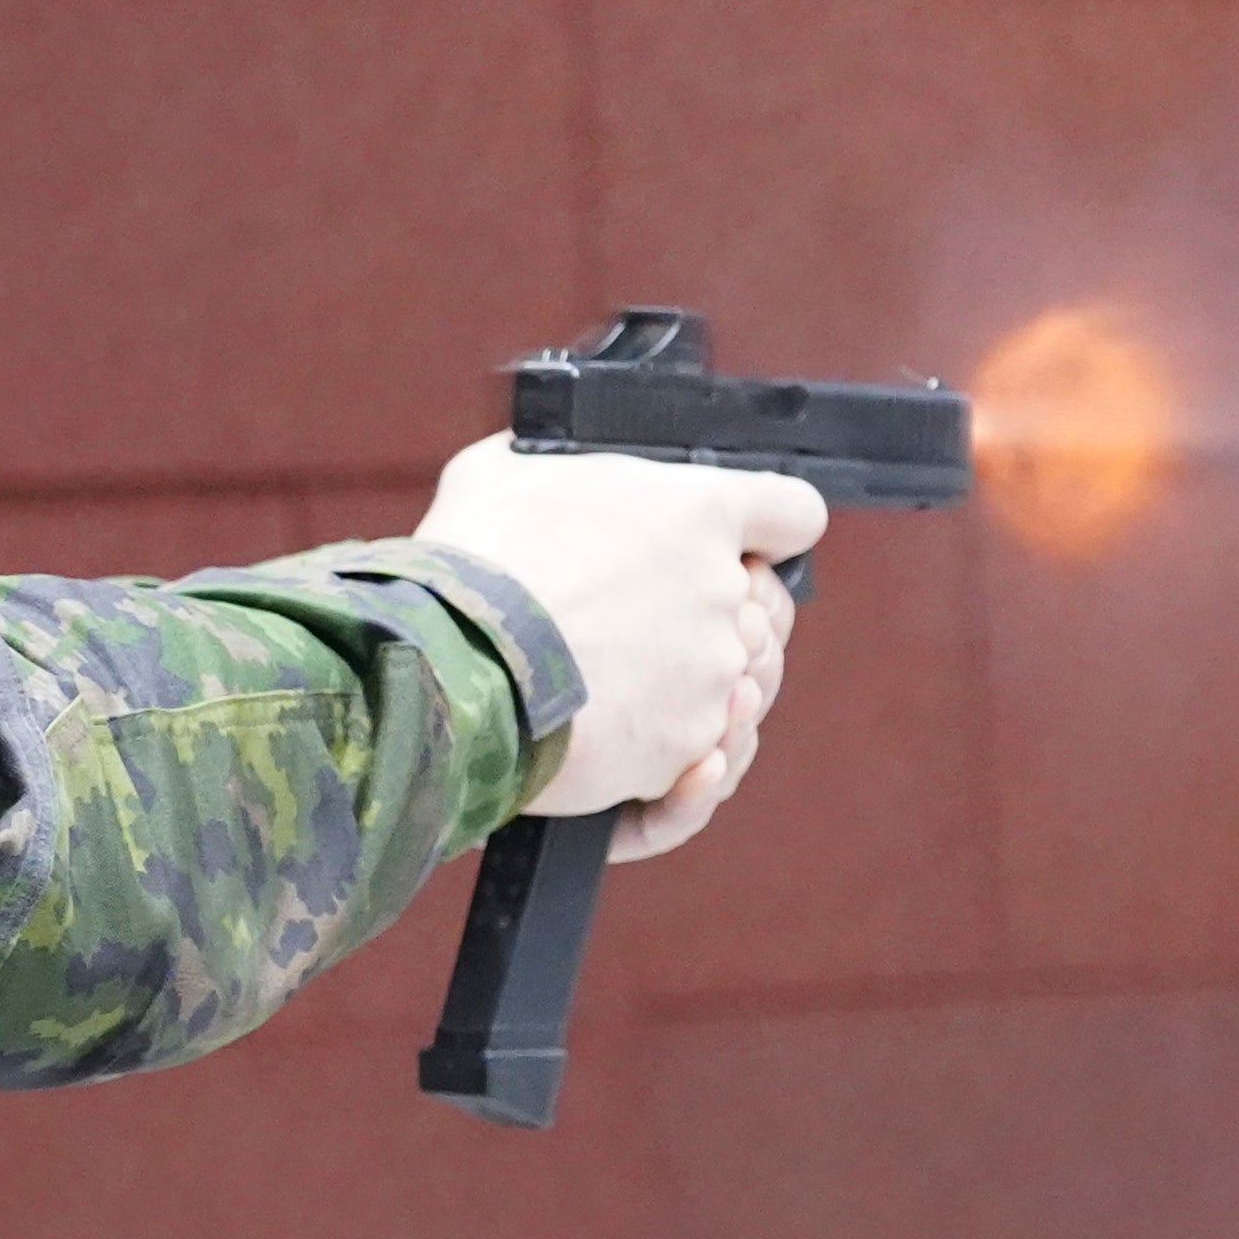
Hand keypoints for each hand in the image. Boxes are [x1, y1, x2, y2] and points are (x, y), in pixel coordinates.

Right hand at [415, 442, 823, 862]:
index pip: (792, 514)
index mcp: (700, 511)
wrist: (446, 668)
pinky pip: (702, 768)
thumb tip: (543, 469)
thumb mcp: (503, 471)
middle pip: (766, 616)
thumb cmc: (470, 561)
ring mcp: (713, 679)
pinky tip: (648, 755)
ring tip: (626, 697)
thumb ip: (558, 468)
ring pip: (737, 696)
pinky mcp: (684, 749)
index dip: (767, 533)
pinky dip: (675, 770)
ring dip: (691, 697)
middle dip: (717, 623)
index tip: (740, 548)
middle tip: (646, 632)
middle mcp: (727, 595)